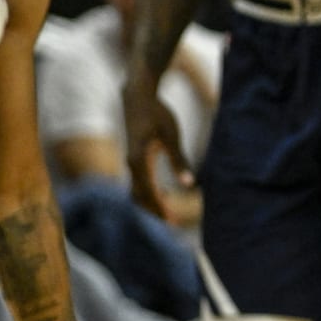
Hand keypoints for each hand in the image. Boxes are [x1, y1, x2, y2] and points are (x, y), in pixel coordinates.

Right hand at [121, 78, 191, 221]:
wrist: (136, 96)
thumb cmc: (156, 112)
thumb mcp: (171, 135)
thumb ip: (180, 160)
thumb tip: (189, 184)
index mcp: (139, 160)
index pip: (148, 193)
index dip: (159, 209)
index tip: (172, 223)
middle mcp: (131, 163)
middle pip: (140, 196)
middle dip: (155, 211)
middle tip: (173, 225)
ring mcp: (130, 161)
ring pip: (138, 191)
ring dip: (152, 204)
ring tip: (169, 216)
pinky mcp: (133, 158)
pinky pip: (139, 182)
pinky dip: (149, 194)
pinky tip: (164, 198)